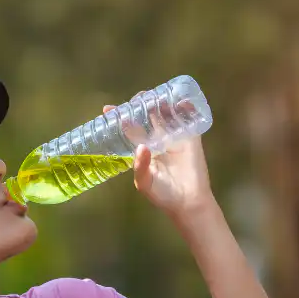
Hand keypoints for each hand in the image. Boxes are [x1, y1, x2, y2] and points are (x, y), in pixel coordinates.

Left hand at [102, 103, 215, 219]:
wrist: (188, 202)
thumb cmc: (163, 194)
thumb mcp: (145, 183)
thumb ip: (140, 166)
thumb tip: (142, 146)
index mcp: (142, 148)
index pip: (128, 128)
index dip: (119, 117)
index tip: (107, 109)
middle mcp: (156, 140)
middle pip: (147, 116)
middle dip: (141, 105)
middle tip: (139, 98)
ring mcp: (174, 137)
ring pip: (166, 114)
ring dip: (161, 102)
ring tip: (157, 95)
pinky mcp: (191, 138)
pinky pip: (189, 119)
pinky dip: (186, 107)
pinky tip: (182, 100)